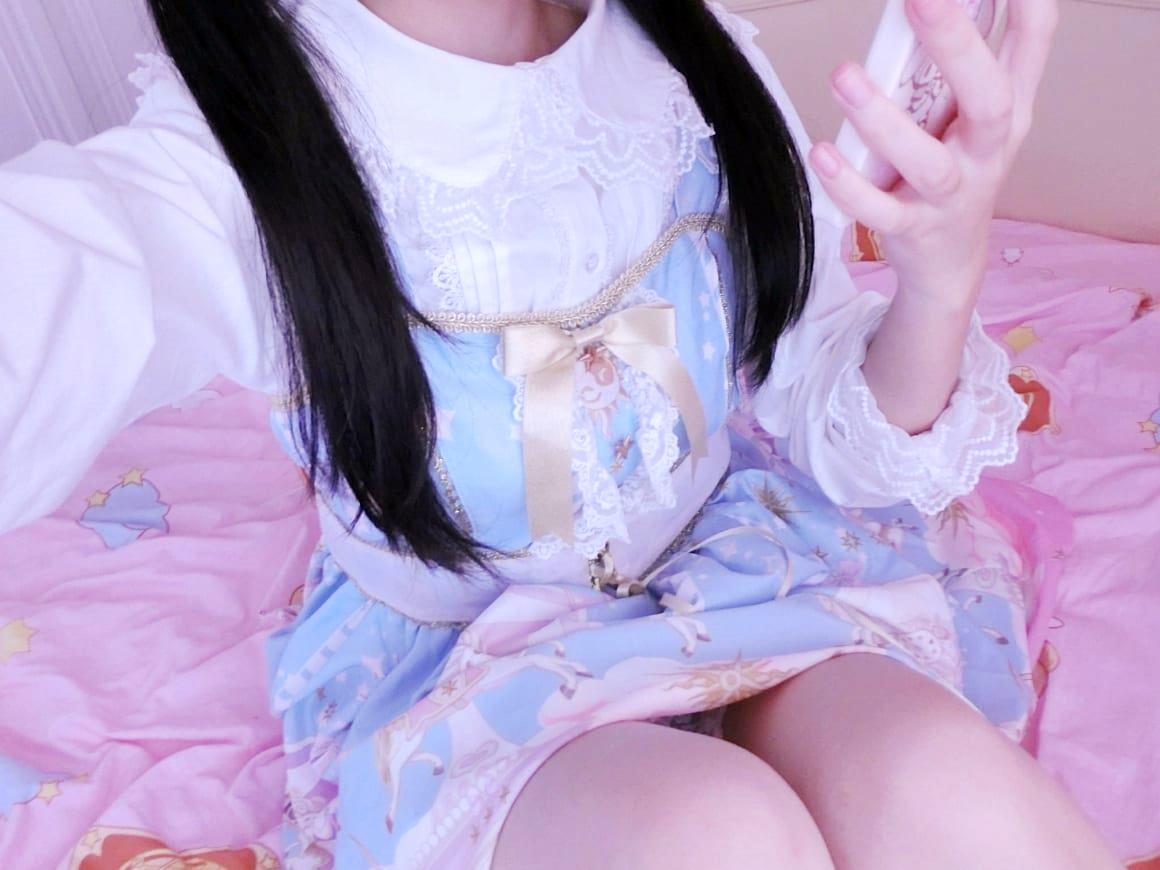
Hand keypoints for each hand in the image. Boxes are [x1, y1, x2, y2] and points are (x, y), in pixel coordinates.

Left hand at [809, 0, 1058, 307]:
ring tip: (843, 75)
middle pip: (989, 96)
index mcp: (1010, 107)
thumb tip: (933, 2)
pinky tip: (821, 153)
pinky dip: (849, 185)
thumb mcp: (973, 115)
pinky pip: (880, 210)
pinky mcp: (912, 229)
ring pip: (926, 160)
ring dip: (882, 118)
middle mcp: (988, 148)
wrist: (948, 261)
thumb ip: (961, 62)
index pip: (1033, 41)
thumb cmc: (957, 170)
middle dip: (956, 45)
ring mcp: (952, 193)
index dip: (1027, 1)